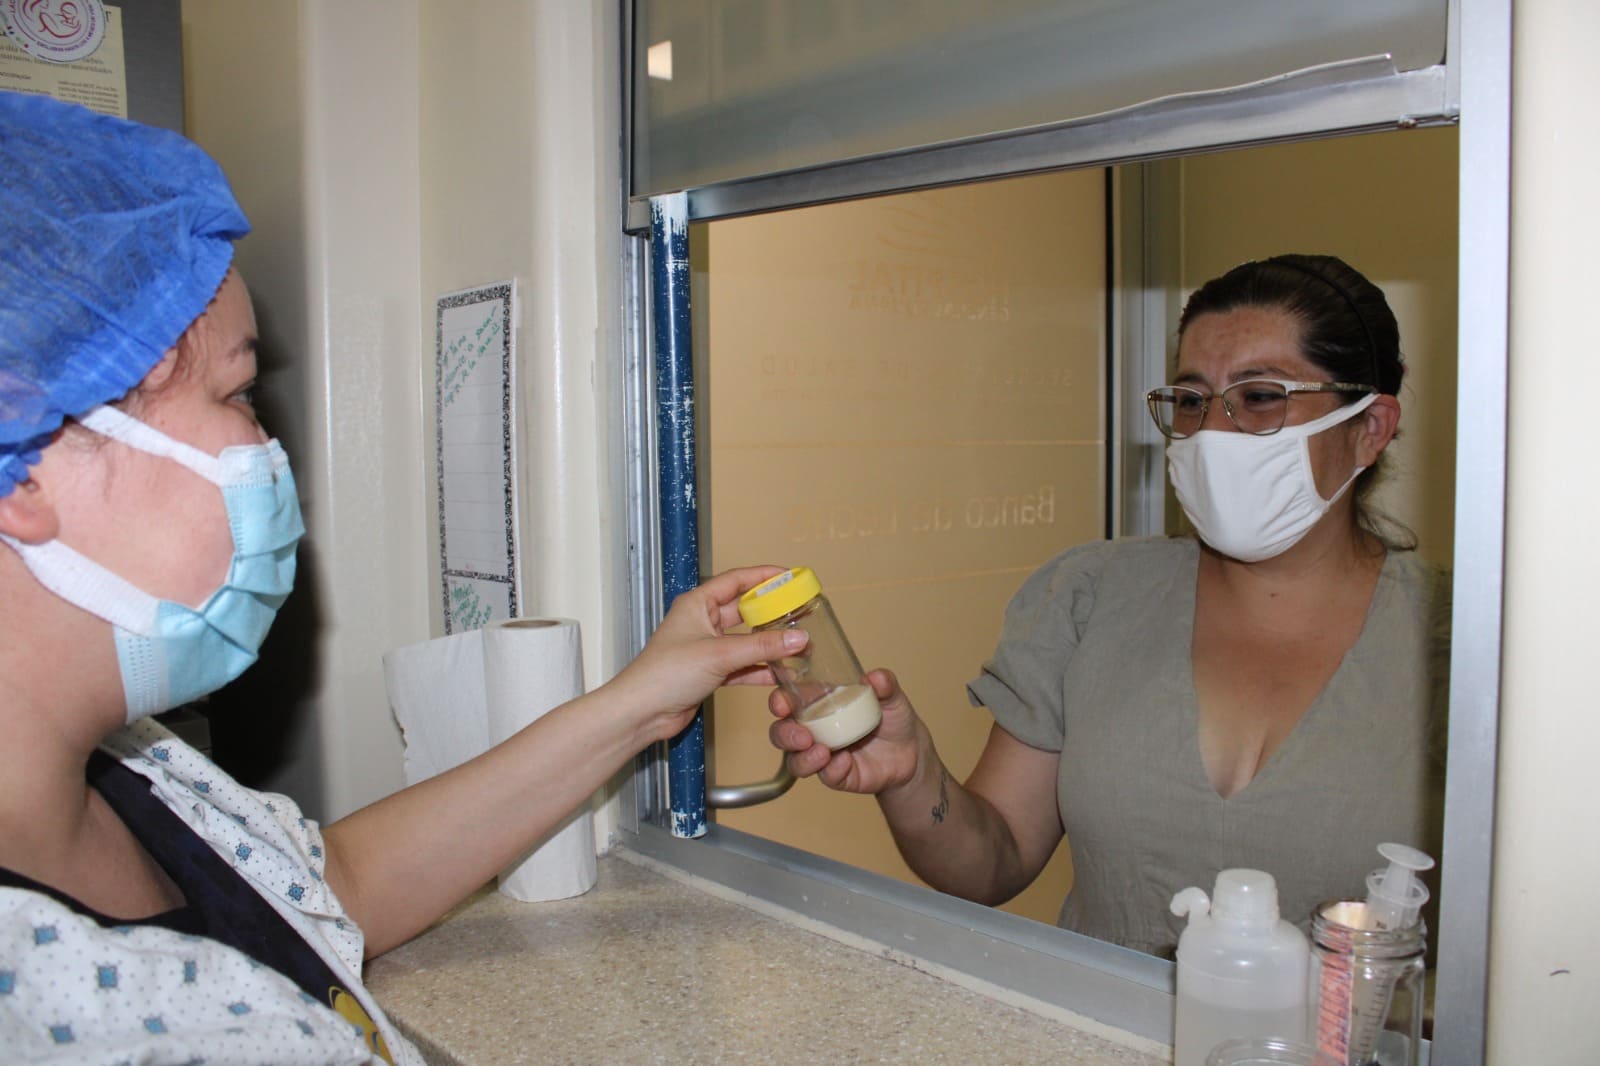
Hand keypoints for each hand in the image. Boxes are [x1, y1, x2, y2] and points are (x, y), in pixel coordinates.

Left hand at [602, 566, 808, 745]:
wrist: (643, 712)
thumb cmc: (664, 674)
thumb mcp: (718, 654)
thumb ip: (761, 647)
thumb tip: (797, 638)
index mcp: (697, 603)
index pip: (736, 580)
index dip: (764, 576)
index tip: (790, 576)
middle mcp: (701, 622)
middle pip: (744, 610)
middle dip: (771, 611)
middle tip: (799, 610)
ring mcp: (706, 648)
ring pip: (745, 640)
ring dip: (768, 643)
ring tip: (796, 641)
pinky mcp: (710, 672)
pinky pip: (741, 665)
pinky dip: (759, 668)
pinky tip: (779, 672)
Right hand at [769, 668, 922, 794]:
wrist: (912, 751)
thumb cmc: (892, 717)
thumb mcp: (892, 696)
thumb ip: (885, 684)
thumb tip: (875, 678)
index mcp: (818, 704)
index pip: (787, 700)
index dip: (778, 701)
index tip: (781, 704)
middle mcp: (814, 729)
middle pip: (782, 733)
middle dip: (785, 735)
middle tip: (803, 736)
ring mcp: (823, 754)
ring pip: (795, 761)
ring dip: (803, 758)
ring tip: (823, 752)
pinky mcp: (837, 775)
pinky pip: (826, 776)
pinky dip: (832, 770)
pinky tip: (844, 762)